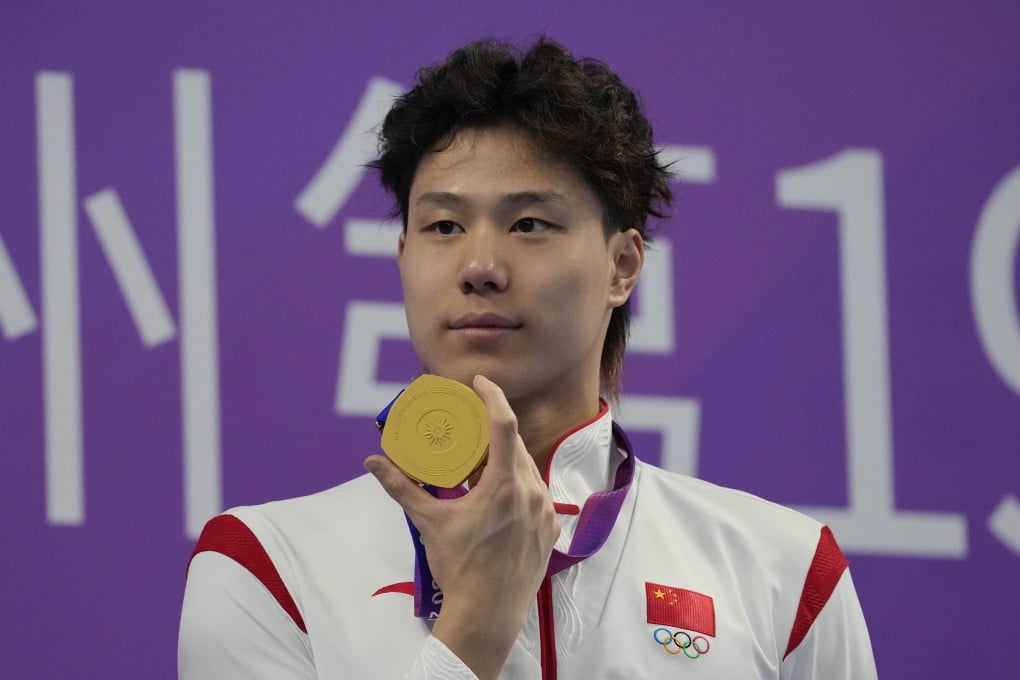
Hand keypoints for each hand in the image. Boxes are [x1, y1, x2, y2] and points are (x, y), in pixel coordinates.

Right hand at [364, 374, 559, 679]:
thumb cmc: (460, 568)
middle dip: (494, 428)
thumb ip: (401, 487)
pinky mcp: (549, 527)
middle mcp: (531, 493)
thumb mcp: (429, 522)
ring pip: (527, 468)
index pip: (504, 424)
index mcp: (504, 486)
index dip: (493, 396)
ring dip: (505, 457)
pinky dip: (516, 483)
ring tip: (481, 459)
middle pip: (515, 444)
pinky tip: (498, 491)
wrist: (488, 614)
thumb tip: (373, 462)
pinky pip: (535, 492)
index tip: (479, 382)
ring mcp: (544, 511)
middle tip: (471, 422)